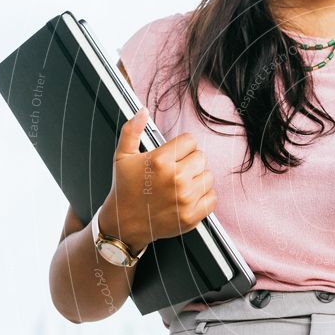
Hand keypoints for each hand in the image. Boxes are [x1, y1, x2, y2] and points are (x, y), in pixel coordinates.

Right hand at [99, 107, 216, 252]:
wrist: (124, 223)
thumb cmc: (125, 189)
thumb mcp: (122, 156)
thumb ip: (132, 130)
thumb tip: (143, 111)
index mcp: (160, 161)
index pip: (190, 141)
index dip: (181, 147)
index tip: (172, 156)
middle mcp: (175, 179)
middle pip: (201, 157)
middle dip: (189, 162)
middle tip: (174, 171)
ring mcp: (185, 199)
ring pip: (208, 176)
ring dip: (197, 179)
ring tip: (180, 185)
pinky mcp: (192, 216)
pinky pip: (212, 197)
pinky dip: (203, 197)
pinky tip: (187, 197)